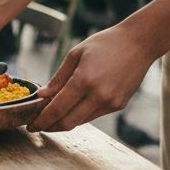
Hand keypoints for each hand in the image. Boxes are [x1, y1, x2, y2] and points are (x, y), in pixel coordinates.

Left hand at [30, 24, 155, 132]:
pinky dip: (79, 114)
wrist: (139, 43)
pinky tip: (72, 107)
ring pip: (80, 121)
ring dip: (64, 121)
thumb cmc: (106, 44)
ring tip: (51, 116)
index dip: (41, 120)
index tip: (30, 125)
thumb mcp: (76, 54)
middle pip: (67, 122)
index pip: (57, 109)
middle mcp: (99, 96)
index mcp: (84, 80)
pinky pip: (93, 115)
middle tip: (37, 124)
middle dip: (50, 126)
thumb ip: (58, 78)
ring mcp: (110, 103)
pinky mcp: (118, 105)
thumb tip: (42, 97)